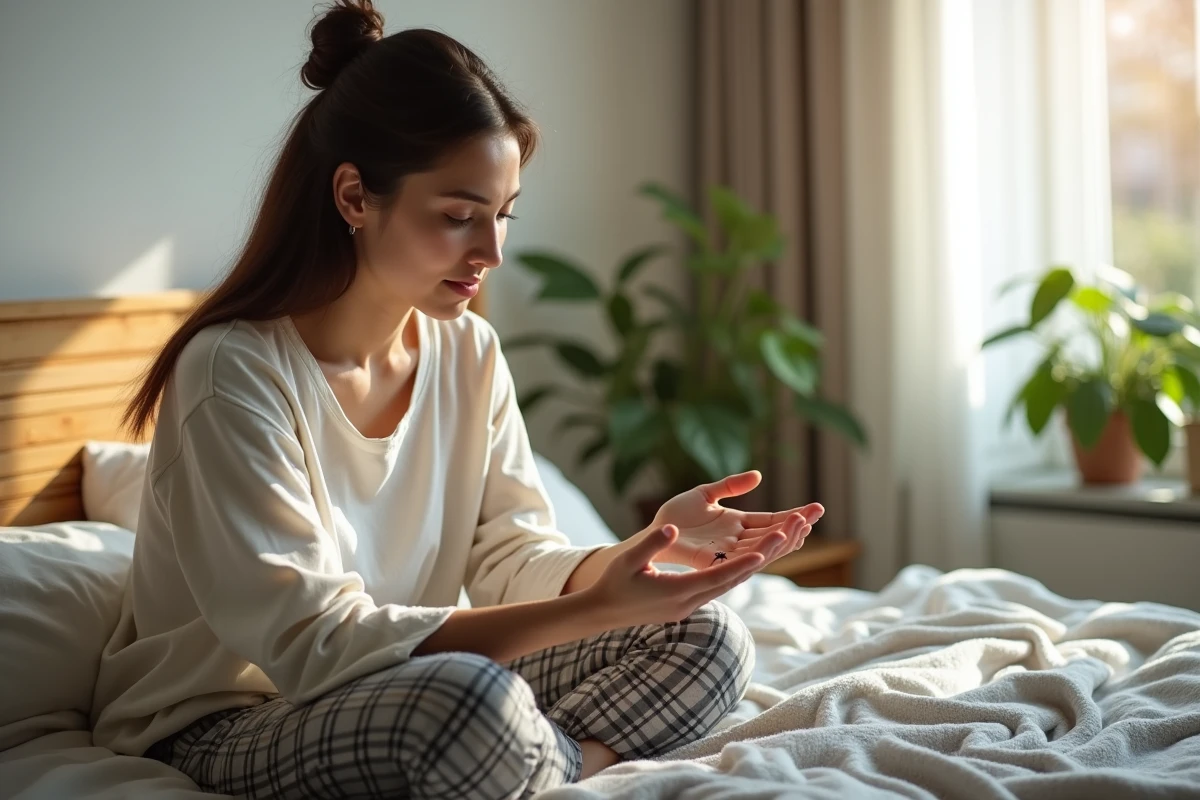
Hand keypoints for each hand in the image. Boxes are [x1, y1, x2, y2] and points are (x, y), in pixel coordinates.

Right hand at [584, 525, 765, 627]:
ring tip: (774, 547)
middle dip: (757, 562)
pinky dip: (734, 574)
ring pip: (727, 587)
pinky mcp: (686, 607)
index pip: (717, 578)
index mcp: (676, 592)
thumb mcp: (628, 560)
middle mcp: (688, 603)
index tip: (765, 552)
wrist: (602, 612)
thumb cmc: (613, 583)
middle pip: (730, 582)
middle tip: (784, 540)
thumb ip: (651, 544)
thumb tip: (670, 529)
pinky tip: (746, 562)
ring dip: (749, 568)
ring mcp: (688, 608)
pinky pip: (717, 589)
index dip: (742, 565)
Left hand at [649, 471, 823, 570]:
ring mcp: (727, 554)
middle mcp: (738, 541)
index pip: (772, 521)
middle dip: (796, 525)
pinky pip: (740, 560)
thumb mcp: (705, 494)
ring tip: (800, 525)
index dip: (793, 516)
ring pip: (762, 548)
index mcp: (738, 524)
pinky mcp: (713, 564)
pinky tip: (775, 542)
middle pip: (774, 535)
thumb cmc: (676, 515)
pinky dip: (759, 552)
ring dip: (782, 537)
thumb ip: (730, 485)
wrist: (652, 534)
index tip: (816, 508)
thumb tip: (759, 476)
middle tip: (817, 513)